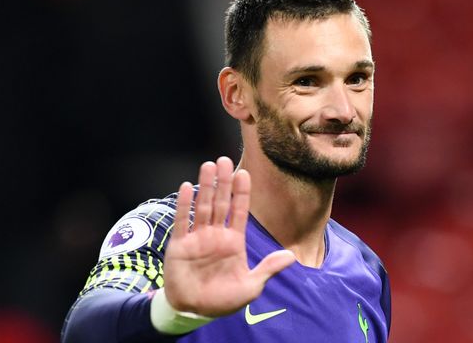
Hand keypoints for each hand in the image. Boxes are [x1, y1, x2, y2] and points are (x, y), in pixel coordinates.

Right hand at [163, 157, 295, 316]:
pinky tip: (188, 187)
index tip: (245, 173)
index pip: (239, 211)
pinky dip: (185, 204)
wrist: (194, 311)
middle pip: (220, 203)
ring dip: (205, 186)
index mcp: (234, 241)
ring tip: (208, 166)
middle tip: (225, 160)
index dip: (242, 193)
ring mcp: (197, 238)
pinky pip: (182, 221)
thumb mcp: (251, 286)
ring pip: (202, 206)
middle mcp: (216, 235)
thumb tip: (292, 257)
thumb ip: (268, 268)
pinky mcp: (180, 244)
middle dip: (223, 182)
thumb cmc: (223, 299)